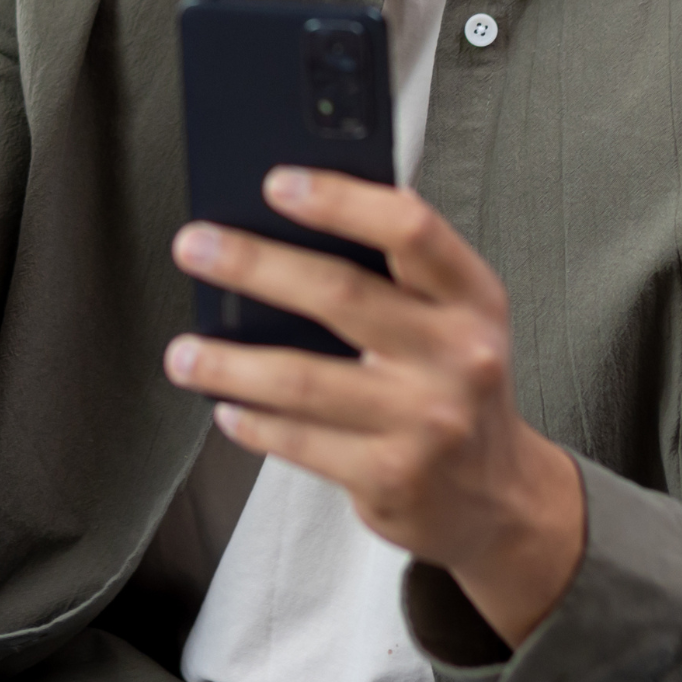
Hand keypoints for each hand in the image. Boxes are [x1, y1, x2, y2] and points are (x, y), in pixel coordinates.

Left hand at [164, 168, 585, 644]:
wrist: (499, 497)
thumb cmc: (455, 383)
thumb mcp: (454, 317)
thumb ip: (395, 271)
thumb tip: (285, 219)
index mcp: (473, 298)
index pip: (409, 230)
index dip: (340, 201)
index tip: (276, 183)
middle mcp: (459, 356)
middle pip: (339, 295)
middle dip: (254, 264)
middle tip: (194, 246)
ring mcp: (425, 422)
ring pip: (302, 380)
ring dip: (228, 363)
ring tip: (182, 354)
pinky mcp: (391, 478)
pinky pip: (299, 441)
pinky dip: (253, 422)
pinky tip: (227, 407)